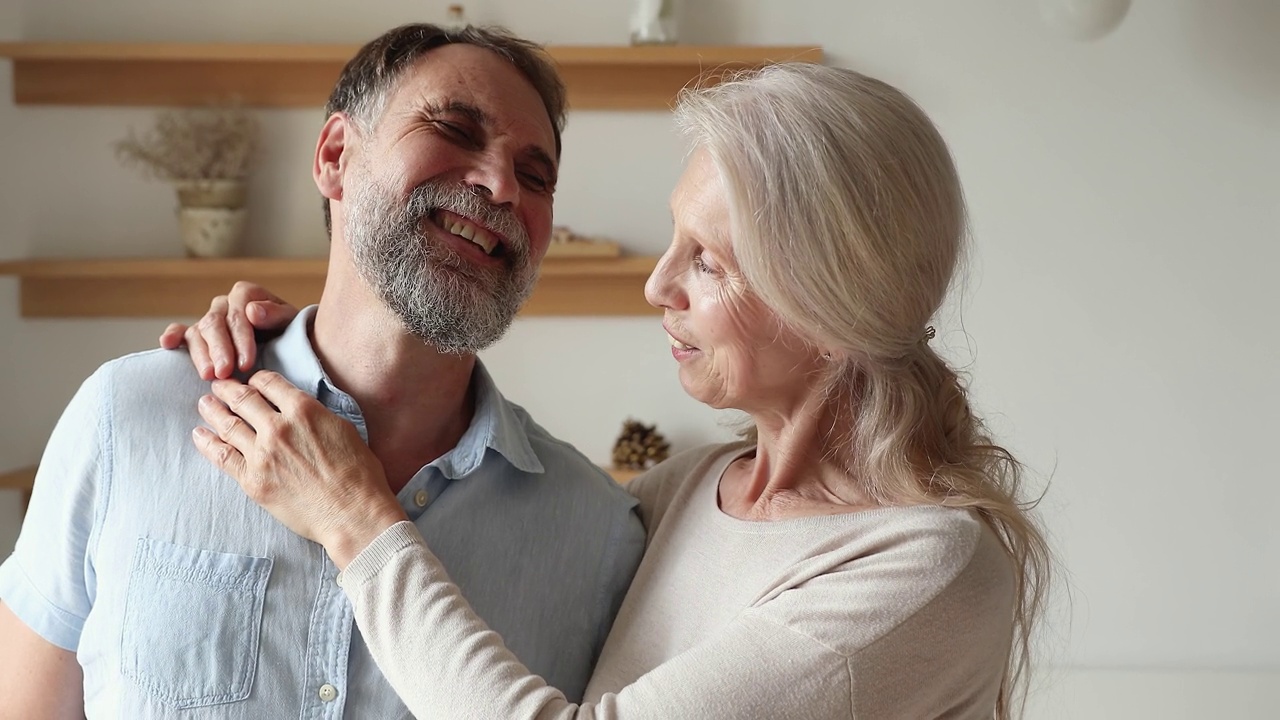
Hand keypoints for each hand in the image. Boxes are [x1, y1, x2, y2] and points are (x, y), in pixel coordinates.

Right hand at [159, 281, 299, 379]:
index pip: (238, 313)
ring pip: (198, 332)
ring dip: (201, 354)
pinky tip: (168, 344)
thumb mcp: (291, 323)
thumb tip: (252, 311)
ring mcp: (210, 319)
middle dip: (220, 350)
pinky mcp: (198, 334)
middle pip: (214, 323)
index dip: (241, 339)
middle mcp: (224, 304)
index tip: (247, 363)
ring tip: (209, 375)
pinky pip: (181, 331)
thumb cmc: (290, 333)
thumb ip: (276, 314)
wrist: (289, 345)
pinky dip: (172, 336)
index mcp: (246, 295)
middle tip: (225, 373)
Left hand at [192, 370, 408, 567]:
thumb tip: (300, 412)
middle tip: (218, 385)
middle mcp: (278, 427)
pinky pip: (222, 456)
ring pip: (228, 424)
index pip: (269, 383)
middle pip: (243, 399)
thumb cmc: (359, 475)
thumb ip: (317, 415)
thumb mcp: (343, 430)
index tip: (251, 381)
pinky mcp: (253, 481)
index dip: (257, 379)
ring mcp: (262, 454)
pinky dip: (207, 443)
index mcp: (304, 410)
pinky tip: (199, 434)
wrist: (352, 513)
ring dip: (213, 410)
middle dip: (228, 389)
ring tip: (204, 403)